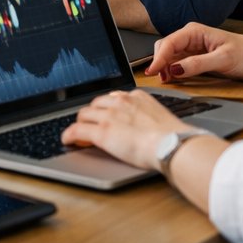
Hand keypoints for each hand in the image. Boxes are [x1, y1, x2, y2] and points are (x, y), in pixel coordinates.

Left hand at [60, 89, 184, 170]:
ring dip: (81, 123)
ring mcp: (109, 116)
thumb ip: (149, 115)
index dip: (106, 107)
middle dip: (92, 113)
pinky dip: (69, 135)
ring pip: (84, 114)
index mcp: (137, 97)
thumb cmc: (174, 138)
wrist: (173, 145)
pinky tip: (67, 140)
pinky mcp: (101, 132)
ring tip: (79, 132)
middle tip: (91, 123)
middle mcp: (121, 102)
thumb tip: (148, 125)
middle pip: (96, 103)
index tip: (105, 112)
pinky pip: (77, 130)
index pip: (114, 97)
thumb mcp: (161, 117)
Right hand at [144, 23, 242, 83]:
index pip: (169, 43)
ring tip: (164, 80)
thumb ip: (197, 64)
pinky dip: (172, 70)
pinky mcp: (196, 57)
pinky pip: (178, 62)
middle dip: (159, 62)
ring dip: (164, 67)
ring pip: (169, 56)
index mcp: (194, 31)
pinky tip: (172, 78)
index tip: (152, 71)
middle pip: (165, 48)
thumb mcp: (223, 60)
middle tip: (158, 78)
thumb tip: (175, 69)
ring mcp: (192, 47)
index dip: (158, 58)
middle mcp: (191, 37)